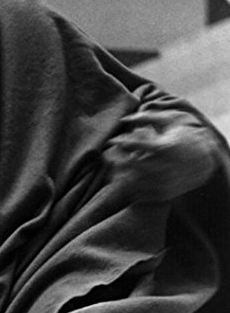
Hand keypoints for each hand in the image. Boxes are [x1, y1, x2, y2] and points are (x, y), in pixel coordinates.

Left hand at [103, 110, 217, 201]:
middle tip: (109, 156)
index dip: (120, 141)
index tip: (113, 140)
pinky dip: (129, 188)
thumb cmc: (184, 136)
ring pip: (132, 182)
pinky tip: (125, 180)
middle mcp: (164, 166)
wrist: (204, 161)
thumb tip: (123, 119)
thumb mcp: (170, 121)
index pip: (134, 144)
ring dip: (120, 175)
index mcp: (164, 148)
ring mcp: (163, 182)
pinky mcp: (162, 195)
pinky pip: (139, 194)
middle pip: (130, 164)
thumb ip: (147, 117)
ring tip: (114, 168)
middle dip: (117, 159)